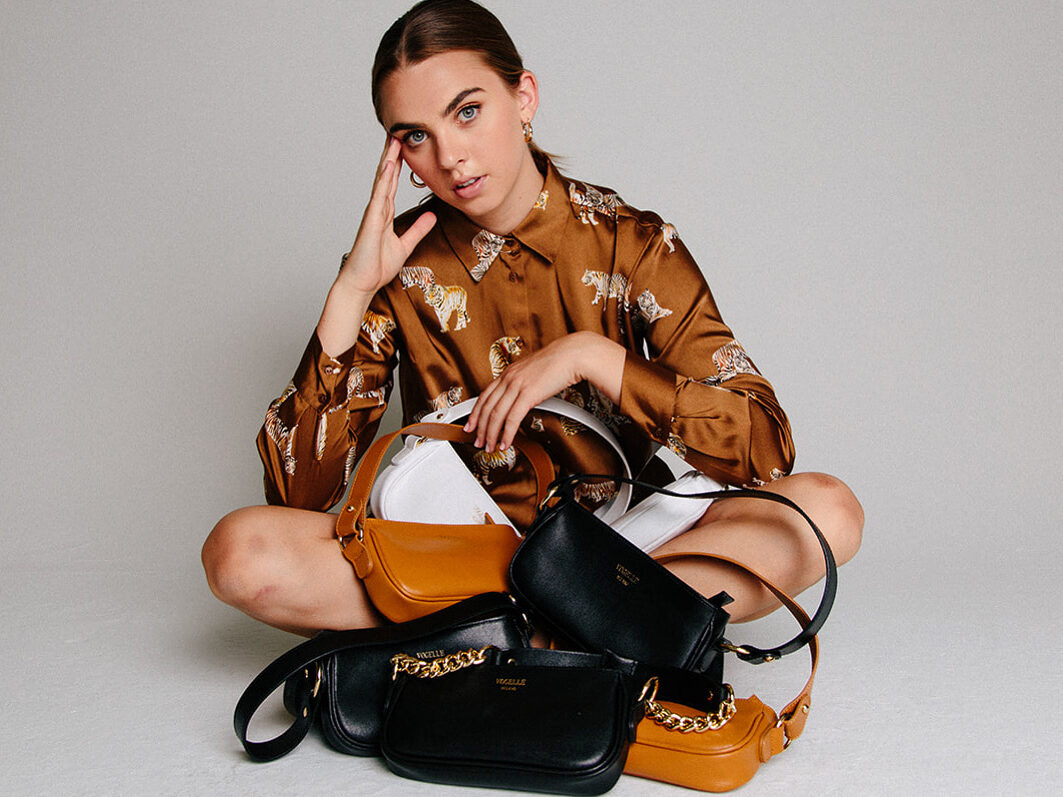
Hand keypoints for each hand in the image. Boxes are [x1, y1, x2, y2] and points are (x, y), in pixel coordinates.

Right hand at [339, 136, 435, 296]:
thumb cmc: (376, 267)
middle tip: (397, 131)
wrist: (361, 284)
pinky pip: (378, 197)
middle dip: (391, 154)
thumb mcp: (405, 245)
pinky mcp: (371, 222)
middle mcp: (377, 209)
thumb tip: (431, 216)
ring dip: (387, 160)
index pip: (393, 183)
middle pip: (386, 176)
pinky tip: (388, 166)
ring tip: (393, 139)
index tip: (403, 145)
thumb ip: (417, 229)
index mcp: (384, 214)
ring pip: (382, 181)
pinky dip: (384, 181)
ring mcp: (373, 213)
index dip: (398, 164)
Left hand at [464, 332, 625, 451]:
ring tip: (491, 447)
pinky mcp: (529, 394)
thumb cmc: (558, 362)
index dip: (475, 413)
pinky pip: (513, 419)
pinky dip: (507, 434)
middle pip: (487, 408)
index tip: (471, 425)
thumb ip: (522, 382)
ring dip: (491, 434)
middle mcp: (509, 378)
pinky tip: (506, 443)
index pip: (484, 396)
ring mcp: (517, 386)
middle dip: (480, 428)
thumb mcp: (532, 370)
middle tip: (478, 442)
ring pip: (496, 415)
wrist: (572, 355)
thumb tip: (519, 396)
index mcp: (508, 372)